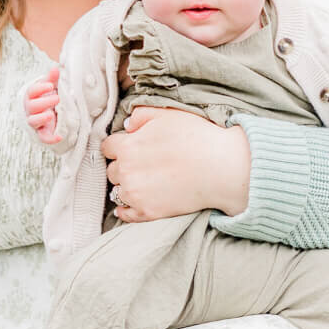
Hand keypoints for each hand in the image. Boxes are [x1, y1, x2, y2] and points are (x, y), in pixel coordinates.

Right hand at [25, 65, 61, 144]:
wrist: (48, 110)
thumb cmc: (48, 95)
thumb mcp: (51, 86)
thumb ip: (52, 78)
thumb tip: (55, 68)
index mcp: (31, 96)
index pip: (31, 92)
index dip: (40, 89)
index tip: (51, 86)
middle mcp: (30, 109)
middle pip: (32, 107)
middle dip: (44, 102)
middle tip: (57, 98)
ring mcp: (35, 121)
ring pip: (33, 121)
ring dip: (41, 118)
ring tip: (51, 114)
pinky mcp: (42, 132)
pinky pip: (43, 137)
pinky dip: (50, 139)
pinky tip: (60, 137)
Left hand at [101, 106, 250, 221]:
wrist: (221, 168)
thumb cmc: (197, 137)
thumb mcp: (167, 114)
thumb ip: (142, 115)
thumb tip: (128, 125)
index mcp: (127, 147)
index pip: (107, 147)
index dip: (119, 145)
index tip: (129, 147)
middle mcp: (126, 172)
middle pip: (112, 169)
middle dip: (123, 165)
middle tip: (141, 164)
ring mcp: (135, 195)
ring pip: (117, 191)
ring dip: (126, 186)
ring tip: (142, 182)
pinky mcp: (147, 213)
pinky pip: (124, 214)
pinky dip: (126, 209)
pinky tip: (133, 203)